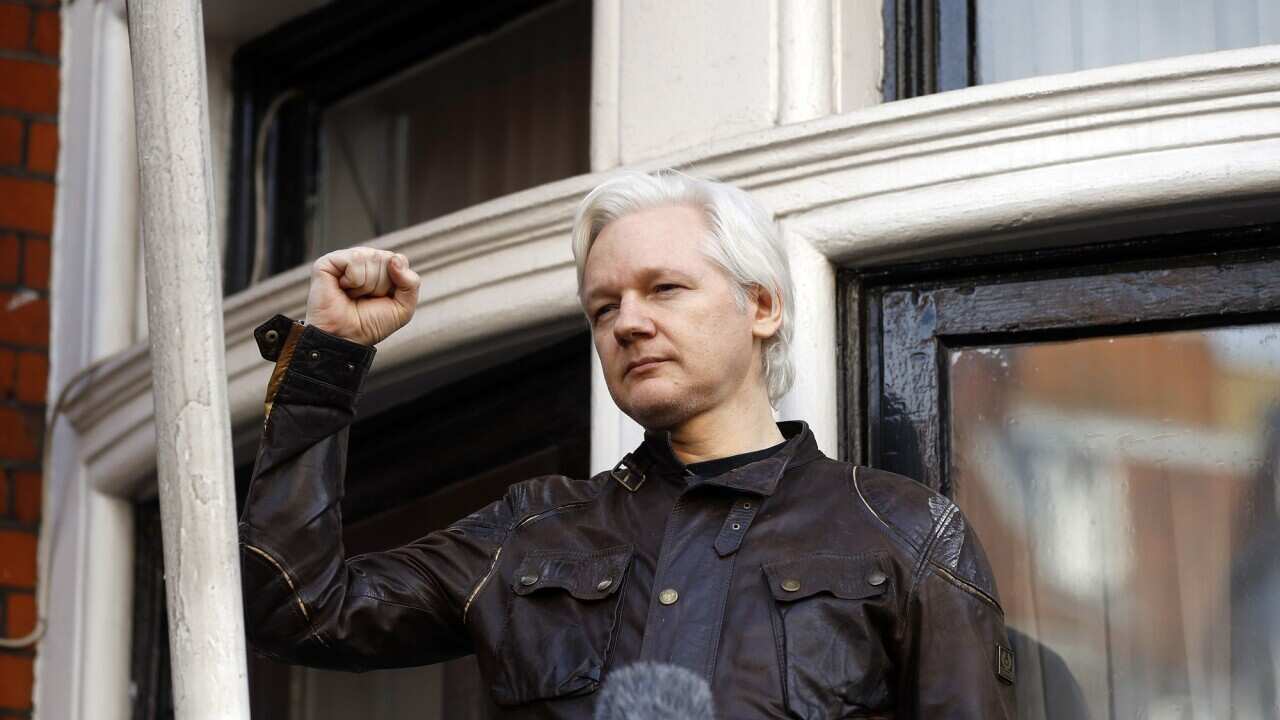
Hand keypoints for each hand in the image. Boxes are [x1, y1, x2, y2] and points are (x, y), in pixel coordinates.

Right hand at [305, 247, 420, 345]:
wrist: (346, 337)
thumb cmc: (371, 324)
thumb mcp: (403, 307)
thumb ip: (411, 282)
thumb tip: (395, 258)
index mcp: (380, 267)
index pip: (400, 260)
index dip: (395, 282)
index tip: (382, 298)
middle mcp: (363, 259)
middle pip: (387, 259)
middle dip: (380, 285)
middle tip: (365, 299)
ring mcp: (345, 259)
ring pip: (371, 257)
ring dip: (367, 284)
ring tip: (353, 295)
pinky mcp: (328, 262)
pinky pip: (355, 259)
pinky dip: (354, 279)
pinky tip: (343, 288)